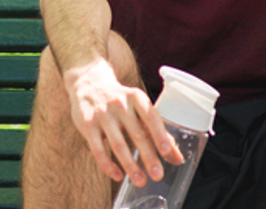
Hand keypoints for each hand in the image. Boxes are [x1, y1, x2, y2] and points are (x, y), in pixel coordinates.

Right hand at [64, 60, 182, 184]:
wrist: (89, 84)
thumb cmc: (121, 101)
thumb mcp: (139, 108)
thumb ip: (156, 130)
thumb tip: (177, 158)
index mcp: (137, 98)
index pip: (151, 118)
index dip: (160, 135)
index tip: (167, 152)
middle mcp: (120, 104)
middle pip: (137, 134)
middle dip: (148, 157)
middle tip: (158, 175)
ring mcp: (103, 114)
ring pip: (118, 145)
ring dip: (130, 165)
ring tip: (140, 181)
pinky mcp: (87, 125)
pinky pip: (98, 149)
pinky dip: (108, 165)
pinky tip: (118, 176)